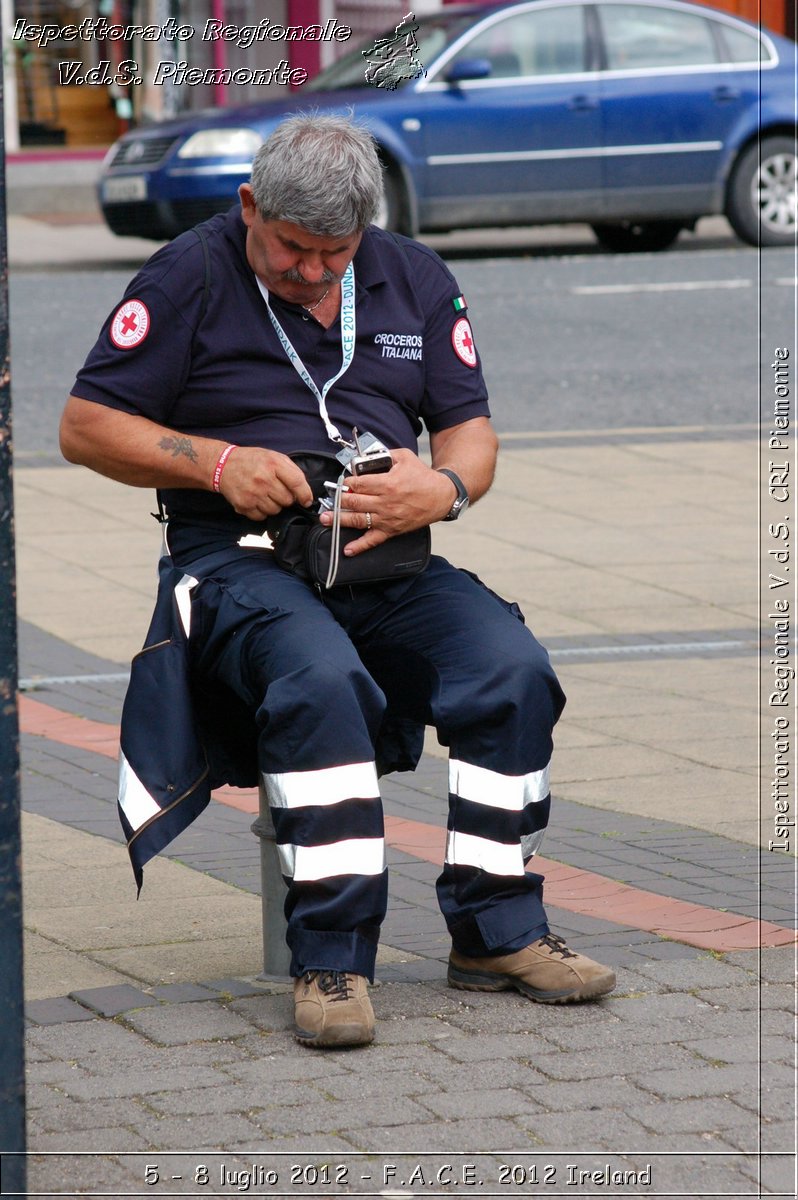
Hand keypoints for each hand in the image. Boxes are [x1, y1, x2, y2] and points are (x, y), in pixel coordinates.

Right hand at [219, 447, 313, 518]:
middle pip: (287, 500)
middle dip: (285, 498)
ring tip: (264, 494)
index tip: (306, 500)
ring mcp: (253, 493)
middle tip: (276, 490)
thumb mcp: (273, 456)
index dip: (305, 494)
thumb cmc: (251, 461)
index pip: (297, 482)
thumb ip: (291, 471)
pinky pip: (261, 517)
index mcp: (273, 464)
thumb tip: (304, 492)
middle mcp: (263, 479)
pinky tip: (256, 500)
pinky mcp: (244, 505)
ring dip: (273, 505)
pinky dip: (261, 511)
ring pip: (275, 510)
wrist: (223, 465)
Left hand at [319, 449, 455, 555]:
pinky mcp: (391, 530)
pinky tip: (348, 550)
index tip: (341, 482)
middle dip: (337, 500)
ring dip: (339, 520)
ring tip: (325, 519)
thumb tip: (365, 457)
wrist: (441, 496)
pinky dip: (360, 546)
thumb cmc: (423, 476)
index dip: (346, 483)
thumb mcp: (404, 457)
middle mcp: (385, 503)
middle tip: (327, 499)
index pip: (358, 484)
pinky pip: (373, 540)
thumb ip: (384, 454)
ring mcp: (387, 519)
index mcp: (388, 484)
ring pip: (358, 520)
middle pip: (354, 502)